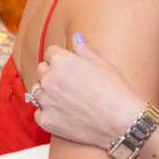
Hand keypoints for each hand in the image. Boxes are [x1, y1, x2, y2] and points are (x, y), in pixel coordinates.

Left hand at [34, 34, 141, 148]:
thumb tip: (75, 36)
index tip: (74, 68)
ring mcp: (45, 100)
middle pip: (42, 70)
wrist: (120, 122)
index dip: (63, 59)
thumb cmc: (115, 90)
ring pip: (37, 91)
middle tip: (73, 84)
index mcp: (61, 60)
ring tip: (69, 100)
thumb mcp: (102, 64)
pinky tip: (66, 114)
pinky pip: (39, 112)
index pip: (51, 52)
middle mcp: (49, 78)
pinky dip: (49, 113)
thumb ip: (84, 49)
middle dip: (53, 74)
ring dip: (48, 93)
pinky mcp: (45, 120)